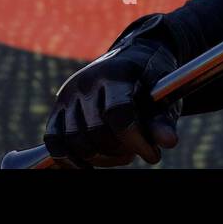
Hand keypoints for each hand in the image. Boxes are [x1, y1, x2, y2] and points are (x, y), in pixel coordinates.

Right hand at [43, 13, 182, 167]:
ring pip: (74, 141)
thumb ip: (163, 118)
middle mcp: (86, 81)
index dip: (135, 140)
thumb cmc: (151, 80)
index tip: (153, 156)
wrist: (132, 58)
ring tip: (120, 154)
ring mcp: (68, 95)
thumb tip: (169, 142)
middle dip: (119, 151)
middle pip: (95, 132)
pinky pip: (53, 141)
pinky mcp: (58, 109)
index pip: (118, 113)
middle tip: (134, 152)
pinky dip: (68, 159)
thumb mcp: (163, 94)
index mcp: (115, 72)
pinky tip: (88, 166)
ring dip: (98, 158)